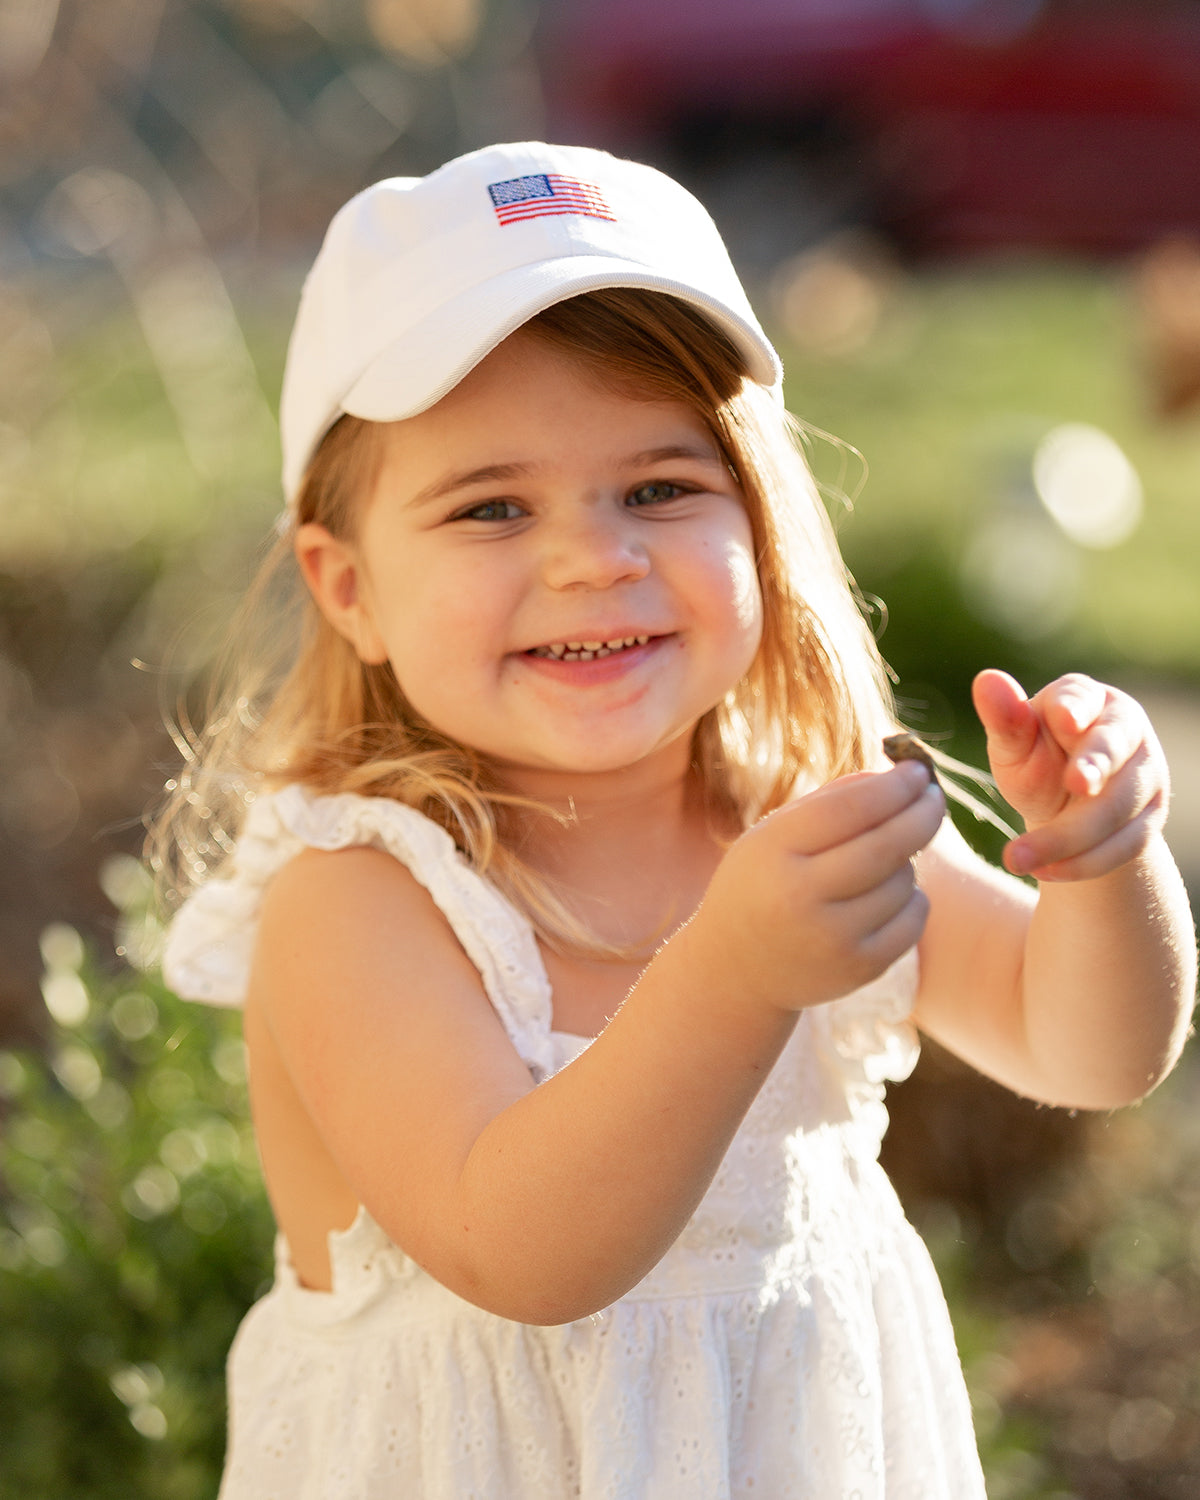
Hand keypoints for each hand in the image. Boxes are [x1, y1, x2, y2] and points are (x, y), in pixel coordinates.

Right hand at [689, 760, 943, 1013]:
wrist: (735, 968)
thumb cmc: (763, 884)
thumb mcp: (773, 835)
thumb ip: (830, 800)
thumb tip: (897, 778)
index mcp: (774, 851)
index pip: (850, 808)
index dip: (894, 786)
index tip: (918, 772)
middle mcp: (800, 896)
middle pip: (886, 845)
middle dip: (922, 813)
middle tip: (935, 796)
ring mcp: (831, 938)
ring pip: (903, 881)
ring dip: (908, 861)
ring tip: (885, 860)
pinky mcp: (858, 968)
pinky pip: (913, 921)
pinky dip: (913, 900)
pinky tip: (891, 895)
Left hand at [972, 669, 1169, 880]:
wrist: (1065, 809)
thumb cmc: (1035, 761)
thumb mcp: (1014, 745)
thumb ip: (1005, 720)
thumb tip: (987, 679)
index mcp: (1087, 699)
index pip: (1082, 699)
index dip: (1074, 709)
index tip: (1065, 719)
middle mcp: (1126, 730)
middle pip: (1112, 750)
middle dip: (1094, 767)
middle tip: (1075, 784)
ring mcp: (1146, 774)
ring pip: (1116, 807)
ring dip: (1068, 837)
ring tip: (1017, 857)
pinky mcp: (1150, 819)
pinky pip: (1123, 846)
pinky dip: (1081, 863)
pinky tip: (1043, 871)